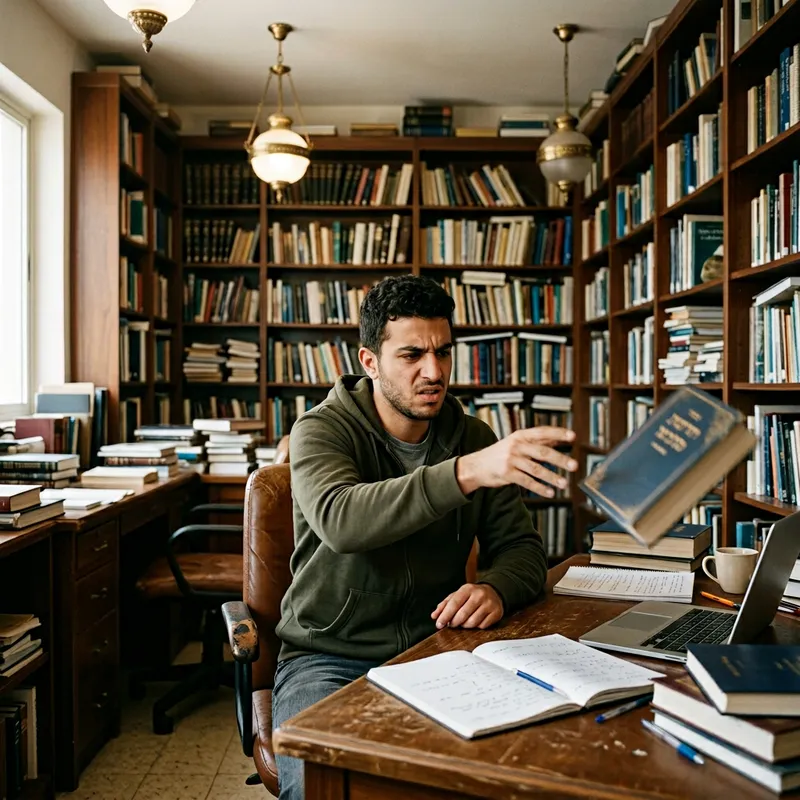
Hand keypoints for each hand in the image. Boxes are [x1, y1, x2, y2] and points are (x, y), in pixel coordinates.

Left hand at [431, 583, 503, 629]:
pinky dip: (477, 626)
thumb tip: (434, 615)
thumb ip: (445, 604)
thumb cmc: (472, 595)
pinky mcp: (496, 612)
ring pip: (472, 622)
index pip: (454, 603)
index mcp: (467, 589)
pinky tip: (476, 620)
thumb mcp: (458, 595)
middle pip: (462, 615)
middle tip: (452, 624)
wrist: (494, 592)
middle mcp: (479, 595)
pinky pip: (482, 626)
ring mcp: (489, 604)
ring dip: (465, 625)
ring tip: (464, 621)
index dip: (445, 615)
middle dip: (454, 622)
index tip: (439, 624)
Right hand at [456, 426, 577, 496]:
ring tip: (564, 484)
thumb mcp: (516, 442)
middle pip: (542, 452)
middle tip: (574, 465)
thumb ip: (536, 441)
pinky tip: (549, 492)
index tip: (573, 436)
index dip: (558, 433)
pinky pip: (526, 482)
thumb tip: (558, 436)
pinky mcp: (507, 474)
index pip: (542, 432)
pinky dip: (539, 488)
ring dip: (551, 477)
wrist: (477, 466)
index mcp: (520, 436)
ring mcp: (511, 460)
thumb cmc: (500, 454)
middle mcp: (516, 446)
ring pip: (536, 469)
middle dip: (560, 459)